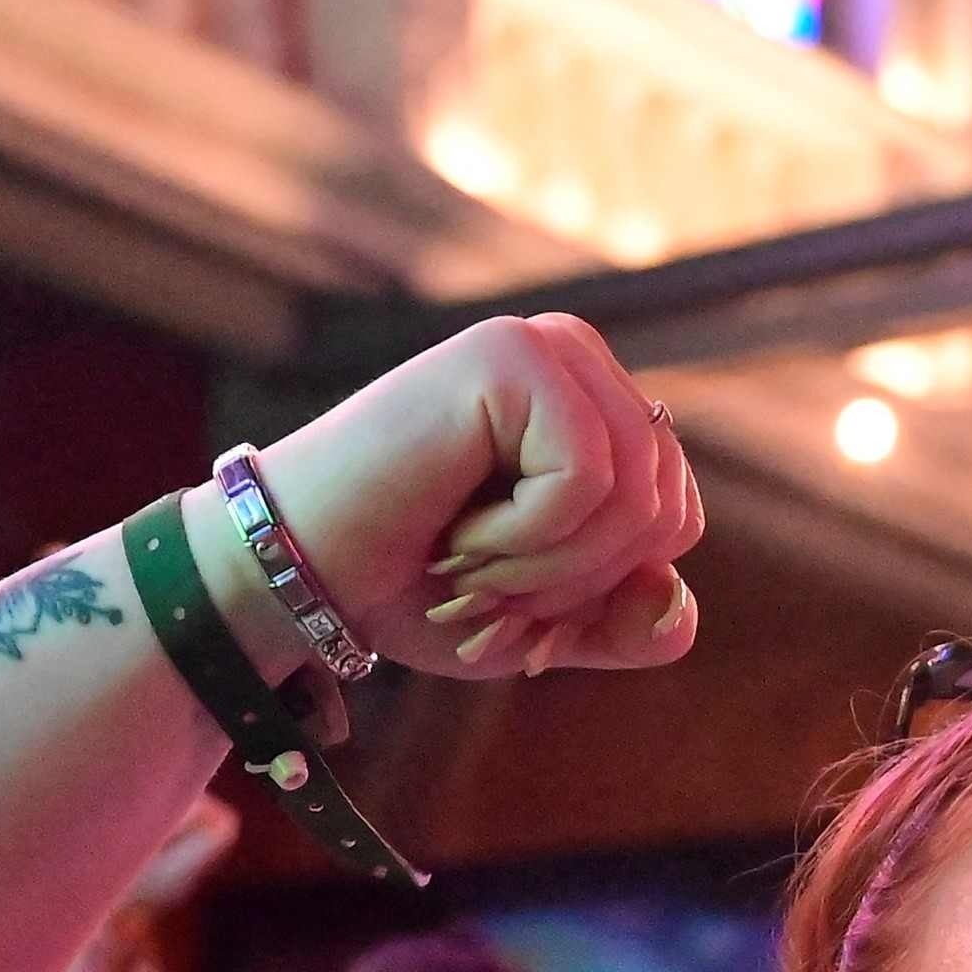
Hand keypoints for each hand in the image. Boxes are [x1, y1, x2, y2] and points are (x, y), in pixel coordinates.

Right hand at [248, 315, 703, 685]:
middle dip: (574, 584)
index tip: (504, 592)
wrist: (296, 579)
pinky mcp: (511, 354)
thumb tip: (675, 605)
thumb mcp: (544, 624)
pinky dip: (524, 539)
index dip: (598, 589)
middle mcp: (577, 361)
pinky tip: (456, 528)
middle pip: (665, 509)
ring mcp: (545, 347)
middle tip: (479, 581)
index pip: (676, 519)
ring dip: (546, 569)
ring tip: (465, 559)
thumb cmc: (408, 590)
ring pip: (636, 497)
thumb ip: (626, 623)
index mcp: (596, 408)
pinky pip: (588, 479)